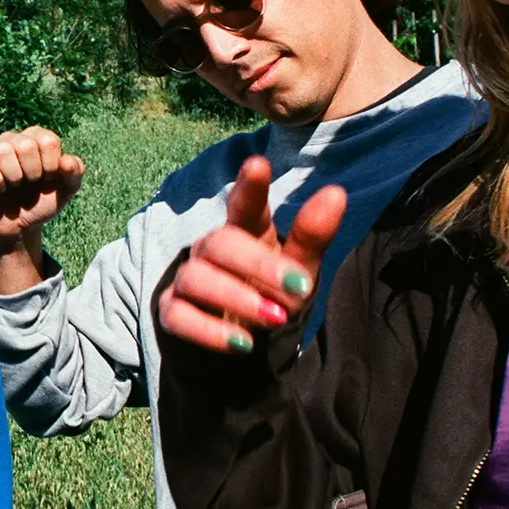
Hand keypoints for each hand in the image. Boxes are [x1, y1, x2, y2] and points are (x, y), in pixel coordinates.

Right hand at [0, 126, 85, 248]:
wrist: (19, 226)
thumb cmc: (41, 201)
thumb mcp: (65, 191)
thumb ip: (74, 173)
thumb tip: (66, 161)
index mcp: (35, 139)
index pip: (47, 140)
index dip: (51, 164)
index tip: (48, 179)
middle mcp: (12, 139)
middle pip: (25, 144)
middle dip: (33, 171)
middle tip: (30, 184)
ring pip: (2, 149)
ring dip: (14, 176)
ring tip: (15, 186)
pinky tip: (0, 191)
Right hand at [155, 155, 346, 353]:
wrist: (245, 338)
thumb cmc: (273, 293)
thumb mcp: (300, 270)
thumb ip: (313, 236)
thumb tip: (336, 192)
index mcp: (245, 231)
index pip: (244, 205)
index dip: (249, 187)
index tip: (258, 165)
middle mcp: (211, 249)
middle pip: (220, 243)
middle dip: (259, 265)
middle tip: (298, 288)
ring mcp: (188, 279)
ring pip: (196, 278)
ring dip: (237, 298)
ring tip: (275, 318)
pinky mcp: (172, 310)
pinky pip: (178, 315)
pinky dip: (209, 330)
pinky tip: (242, 343)